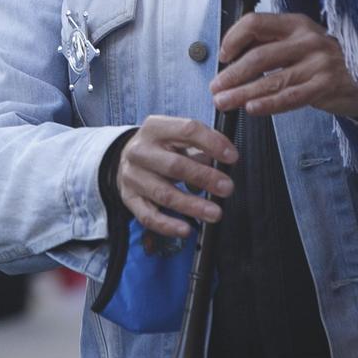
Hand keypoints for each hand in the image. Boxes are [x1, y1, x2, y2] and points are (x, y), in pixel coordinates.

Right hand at [115, 115, 238, 240]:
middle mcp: (140, 151)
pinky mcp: (129, 198)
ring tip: (214, 213)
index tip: (232, 157)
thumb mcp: (177, 137)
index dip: (212, 143)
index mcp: (156, 128)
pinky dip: (168, 225)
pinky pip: (148, 216)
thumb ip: (200, 146)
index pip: (187, 130)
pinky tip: (185, 229)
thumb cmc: (160, 147)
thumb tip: (224, 161)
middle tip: (227, 188)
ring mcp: (132, 176)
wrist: (126, 158)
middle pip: (175, 165)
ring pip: (164, 194)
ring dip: (192, 206)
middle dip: (204, 178)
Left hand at [209, 13, 357, 119]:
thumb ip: (270, 45)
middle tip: (216, 87)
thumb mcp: (299, 42)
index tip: (223, 56)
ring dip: (243, 92)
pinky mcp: (325, 86)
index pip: (256, 23)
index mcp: (296, 24)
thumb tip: (231, 58)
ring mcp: (318, 63)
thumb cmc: (324, 60)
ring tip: (225, 101)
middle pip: (259, 55)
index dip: (234, 38)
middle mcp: (307, 40)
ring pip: (271, 80)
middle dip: (232, 74)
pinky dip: (268, 104)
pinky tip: (252, 108)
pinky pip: (290, 97)